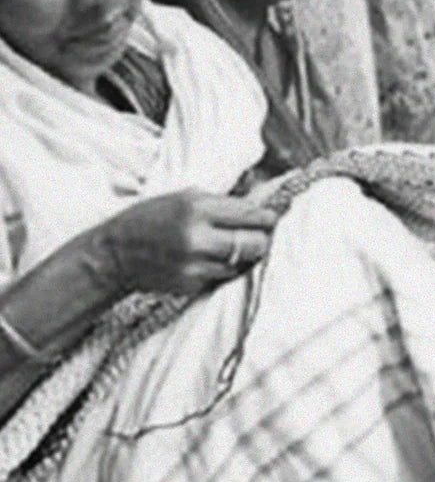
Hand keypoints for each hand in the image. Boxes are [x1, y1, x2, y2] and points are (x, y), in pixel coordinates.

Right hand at [93, 190, 276, 296]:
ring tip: (238, 246)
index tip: (271, 217)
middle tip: (261, 234)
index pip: (250, 214)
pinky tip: (216, 260)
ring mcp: (194, 265)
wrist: (115, 253)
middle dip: (261, 238)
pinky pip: (224, 277)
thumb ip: (222, 202)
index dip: (266, 217)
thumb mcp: (184, 197)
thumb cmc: (151, 218)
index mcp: (197, 208)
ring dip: (246, 255)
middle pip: (254, 243)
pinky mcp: (191, 285)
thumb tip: (260, 203)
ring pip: (243, 263)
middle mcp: (197, 237)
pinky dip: (227, 269)